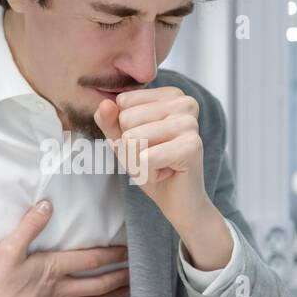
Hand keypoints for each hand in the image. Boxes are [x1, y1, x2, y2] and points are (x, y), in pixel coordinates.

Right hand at [0, 200, 129, 296]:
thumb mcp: (7, 250)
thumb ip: (29, 226)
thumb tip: (47, 205)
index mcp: (53, 269)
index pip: (91, 260)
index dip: (112, 255)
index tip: (128, 252)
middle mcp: (59, 291)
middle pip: (97, 284)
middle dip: (119, 278)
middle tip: (136, 274)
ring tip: (128, 294)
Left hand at [95, 86, 231, 270]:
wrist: (179, 202)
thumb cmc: (152, 167)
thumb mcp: (123, 140)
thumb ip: (110, 120)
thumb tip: (105, 104)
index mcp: (171, 94)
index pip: (123, 102)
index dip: (125, 130)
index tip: (148, 143)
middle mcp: (185, 103)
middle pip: (127, 119)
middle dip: (131, 148)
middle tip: (153, 158)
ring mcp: (190, 123)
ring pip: (133, 139)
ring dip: (139, 162)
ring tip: (159, 165)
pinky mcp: (192, 146)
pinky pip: (145, 158)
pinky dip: (148, 173)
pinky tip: (166, 173)